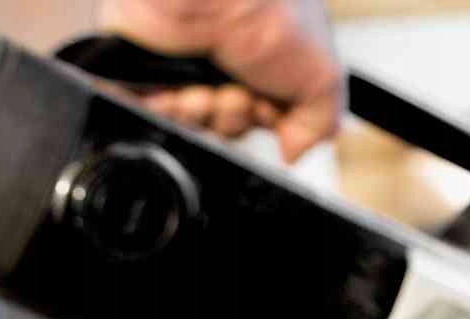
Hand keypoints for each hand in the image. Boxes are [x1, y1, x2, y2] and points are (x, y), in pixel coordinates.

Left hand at [98, 0, 341, 161]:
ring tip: (207, 87)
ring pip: (194, 123)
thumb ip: (322, 122)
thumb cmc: (267, 9)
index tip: (268, 110)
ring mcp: (186, 64)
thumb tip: (296, 153)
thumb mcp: (321, 74)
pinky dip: (170, 111)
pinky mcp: (147, 70)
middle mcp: (226, 58)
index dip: (267, 121)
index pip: (266, 115)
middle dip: (234, 118)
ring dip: (205, 114)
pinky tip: (179, 90)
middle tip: (236, 94)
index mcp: (267, 56)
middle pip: (229, 124)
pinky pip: (156, 116)